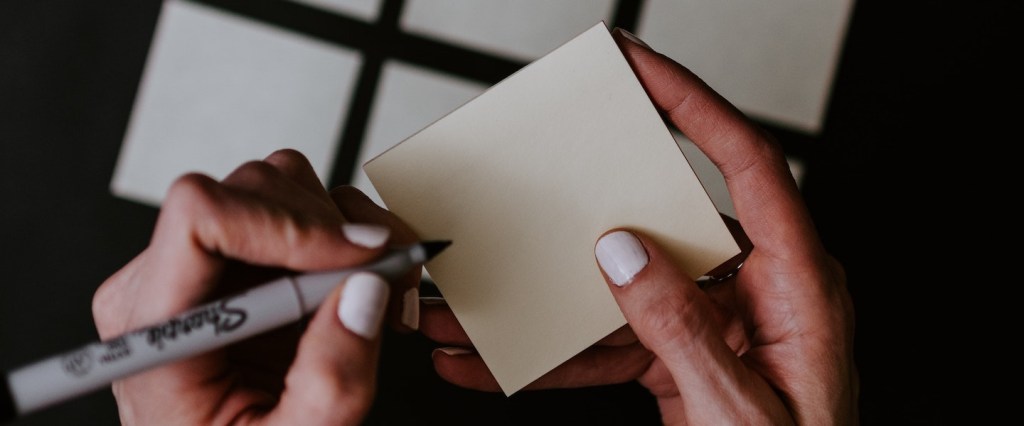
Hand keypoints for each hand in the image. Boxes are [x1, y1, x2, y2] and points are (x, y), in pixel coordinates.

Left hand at [92, 149, 419, 424]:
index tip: (358, 257)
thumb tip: (365, 292)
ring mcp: (205, 266)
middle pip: (249, 192)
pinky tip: (366, 283)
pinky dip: (349, 234)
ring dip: (346, 230)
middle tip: (390, 282)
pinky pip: (298, 206)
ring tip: (380, 288)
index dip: (287, 224)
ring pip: (279, 186)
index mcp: (159, 328)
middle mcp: (168, 282)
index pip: (198, 218)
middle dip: (335, 233)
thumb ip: (330, 382)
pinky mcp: (244, 259)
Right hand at [422, 29, 856, 423]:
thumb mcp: (740, 410)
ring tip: (485, 305)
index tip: (639, 69)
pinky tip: (507, 361)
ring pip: (624, 289)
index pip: (746, 164)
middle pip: (664, 222)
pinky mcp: (688, 358)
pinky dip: (563, 353)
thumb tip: (623, 255)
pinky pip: (617, 341)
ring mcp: (718, 324)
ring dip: (551, 301)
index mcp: (798, 287)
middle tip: (538, 183)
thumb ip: (682, 330)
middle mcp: (757, 291)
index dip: (692, 106)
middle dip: (584, 214)